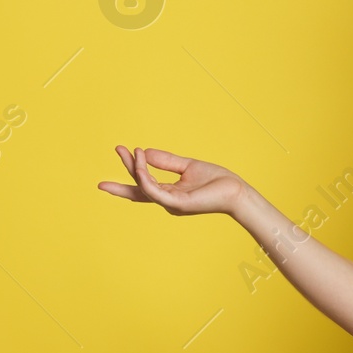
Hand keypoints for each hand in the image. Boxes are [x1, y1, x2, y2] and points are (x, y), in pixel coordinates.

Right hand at [98, 145, 246, 216]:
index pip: (144, 183)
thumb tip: (145, 151)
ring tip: (132, 151)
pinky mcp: (177, 204)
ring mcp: (171, 204)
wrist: (236, 191)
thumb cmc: (216, 181)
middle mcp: (167, 201)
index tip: (120, 150)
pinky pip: (154, 191)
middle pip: (138, 187)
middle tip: (116, 148)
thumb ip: (166, 161)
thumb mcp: (187, 166)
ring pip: (144, 187)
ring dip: (136, 168)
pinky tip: (140, 164)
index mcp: (169, 193)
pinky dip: (144, 178)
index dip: (131, 168)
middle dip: (126, 169)